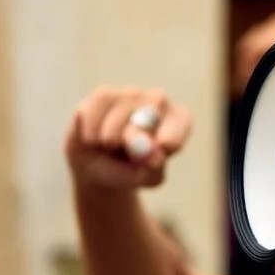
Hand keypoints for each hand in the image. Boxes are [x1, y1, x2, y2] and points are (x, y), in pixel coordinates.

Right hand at [66, 87, 191, 194]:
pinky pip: (98, 106)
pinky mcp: (104, 94)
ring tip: (107, 148)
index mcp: (177, 122)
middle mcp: (158, 102)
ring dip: (110, 134)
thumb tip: (155, 156)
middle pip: (155, 103)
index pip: (181, 119)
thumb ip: (152, 171)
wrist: (95, 168)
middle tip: (125, 145)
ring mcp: (131, 94)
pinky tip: (92, 139)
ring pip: (122, 108)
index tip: (163, 147)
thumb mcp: (142, 179)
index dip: (173, 131)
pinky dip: (92, 127)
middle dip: (138, 128)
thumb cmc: (128, 171)